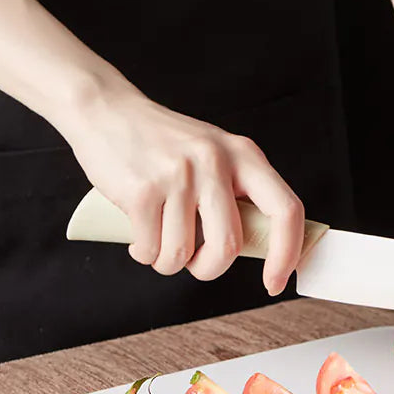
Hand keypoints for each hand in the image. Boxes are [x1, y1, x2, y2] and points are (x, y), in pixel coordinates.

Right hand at [62, 87, 303, 294]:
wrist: (106, 110)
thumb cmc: (165, 146)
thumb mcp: (215, 156)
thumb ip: (239, 195)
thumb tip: (262, 251)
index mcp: (244, 155)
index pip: (285, 210)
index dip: (287, 253)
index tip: (275, 283)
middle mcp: (215, 161)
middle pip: (228, 246)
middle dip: (208, 269)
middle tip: (194, 263)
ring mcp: (179, 175)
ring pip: (182, 254)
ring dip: (168, 262)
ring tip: (159, 241)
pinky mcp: (142, 190)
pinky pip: (151, 249)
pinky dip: (144, 253)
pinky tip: (139, 235)